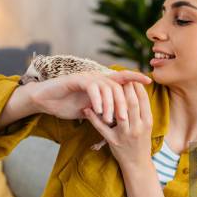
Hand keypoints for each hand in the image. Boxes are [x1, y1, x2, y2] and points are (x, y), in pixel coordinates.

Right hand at [26, 70, 151, 122]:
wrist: (46, 100)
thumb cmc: (67, 105)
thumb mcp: (89, 110)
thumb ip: (103, 112)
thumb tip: (119, 119)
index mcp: (102, 83)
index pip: (123, 79)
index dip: (136, 78)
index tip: (150, 82)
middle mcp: (97, 77)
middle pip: (118, 86)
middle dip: (124, 101)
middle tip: (125, 118)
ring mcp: (87, 77)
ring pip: (106, 88)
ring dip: (110, 104)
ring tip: (112, 119)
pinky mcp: (77, 79)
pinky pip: (92, 88)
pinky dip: (97, 100)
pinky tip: (99, 111)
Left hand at [83, 82, 152, 170]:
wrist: (137, 164)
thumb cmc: (141, 142)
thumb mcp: (146, 125)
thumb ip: (142, 109)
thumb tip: (137, 88)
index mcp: (147, 122)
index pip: (142, 100)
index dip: (136, 86)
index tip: (129, 77)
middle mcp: (137, 128)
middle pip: (131, 103)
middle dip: (125, 88)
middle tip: (117, 77)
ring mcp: (125, 135)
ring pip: (118, 113)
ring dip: (110, 99)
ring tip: (102, 88)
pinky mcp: (113, 142)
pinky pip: (102, 128)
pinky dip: (93, 118)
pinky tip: (87, 109)